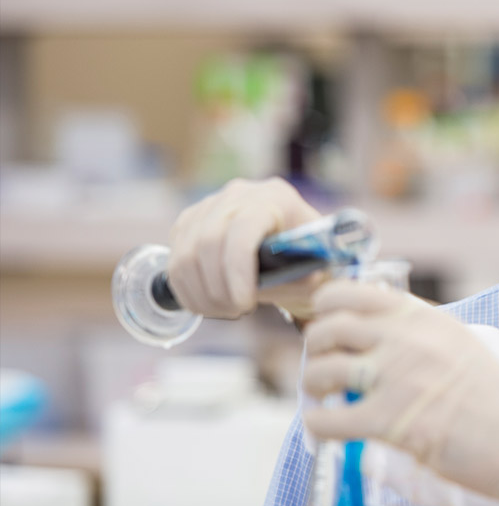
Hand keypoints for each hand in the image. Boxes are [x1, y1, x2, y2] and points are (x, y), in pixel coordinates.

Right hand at [166, 177, 322, 320]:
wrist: (293, 246)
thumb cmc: (308, 258)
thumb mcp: (317, 268)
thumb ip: (300, 279)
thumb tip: (288, 285)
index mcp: (275, 197)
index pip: (244, 227)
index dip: (239, 269)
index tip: (245, 303)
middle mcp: (238, 194)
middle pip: (208, 241)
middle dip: (218, 288)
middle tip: (237, 311)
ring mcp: (208, 206)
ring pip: (185, 255)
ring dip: (201, 294)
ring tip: (226, 311)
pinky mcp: (188, 223)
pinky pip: (175, 261)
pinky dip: (187, 291)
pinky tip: (208, 305)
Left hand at [301, 280, 498, 505]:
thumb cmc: (495, 398)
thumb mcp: (458, 342)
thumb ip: (418, 330)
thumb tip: (375, 330)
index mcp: (422, 316)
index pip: (350, 292)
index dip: (326, 308)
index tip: (325, 324)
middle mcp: (405, 339)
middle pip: (328, 329)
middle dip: (315, 349)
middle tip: (322, 367)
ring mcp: (396, 378)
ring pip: (322, 370)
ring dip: (313, 386)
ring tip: (322, 399)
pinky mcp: (389, 421)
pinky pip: (328, 418)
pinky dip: (317, 425)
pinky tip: (325, 430)